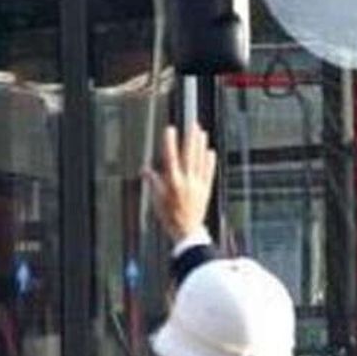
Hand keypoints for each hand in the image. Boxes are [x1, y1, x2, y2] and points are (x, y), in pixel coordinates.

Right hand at [144, 123, 216, 241]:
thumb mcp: (157, 199)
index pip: (170, 158)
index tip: (170, 129)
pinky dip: (209, 161)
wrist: (186, 231)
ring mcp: (198, 185)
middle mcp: (186, 181)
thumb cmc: (169, 216)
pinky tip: (210, 151)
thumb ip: (153, 182)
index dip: (170, 143)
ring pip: (200, 161)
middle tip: (192, 124)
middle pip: (189, 155)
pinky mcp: (206, 189)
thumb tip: (145, 170)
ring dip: (201, 145)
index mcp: (173, 183)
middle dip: (190, 139)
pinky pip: (208, 172)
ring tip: (202, 132)